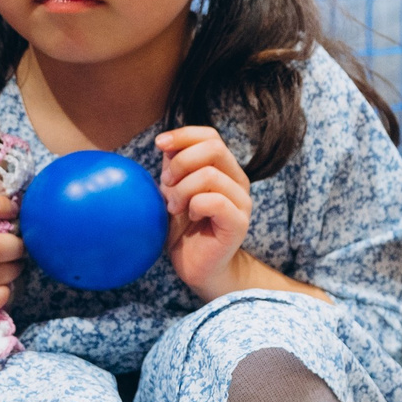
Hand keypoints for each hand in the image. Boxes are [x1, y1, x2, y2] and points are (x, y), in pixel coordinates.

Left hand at [156, 126, 253, 299]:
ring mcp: (242, 202)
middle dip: (181, 163)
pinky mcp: (239, 223)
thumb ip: (175, 165)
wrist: (196, 266)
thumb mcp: (174, 189)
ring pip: (209, 175)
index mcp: (224, 169)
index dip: (183, 135)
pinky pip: (213, 201)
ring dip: (182, 191)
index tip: (159, 145)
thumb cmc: (184, 229)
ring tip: (175, 207)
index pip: (210, 135)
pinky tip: (191, 218)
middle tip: (168, 185)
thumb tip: (167, 142)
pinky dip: (194, 207)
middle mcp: (238, 181)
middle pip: (213, 148)